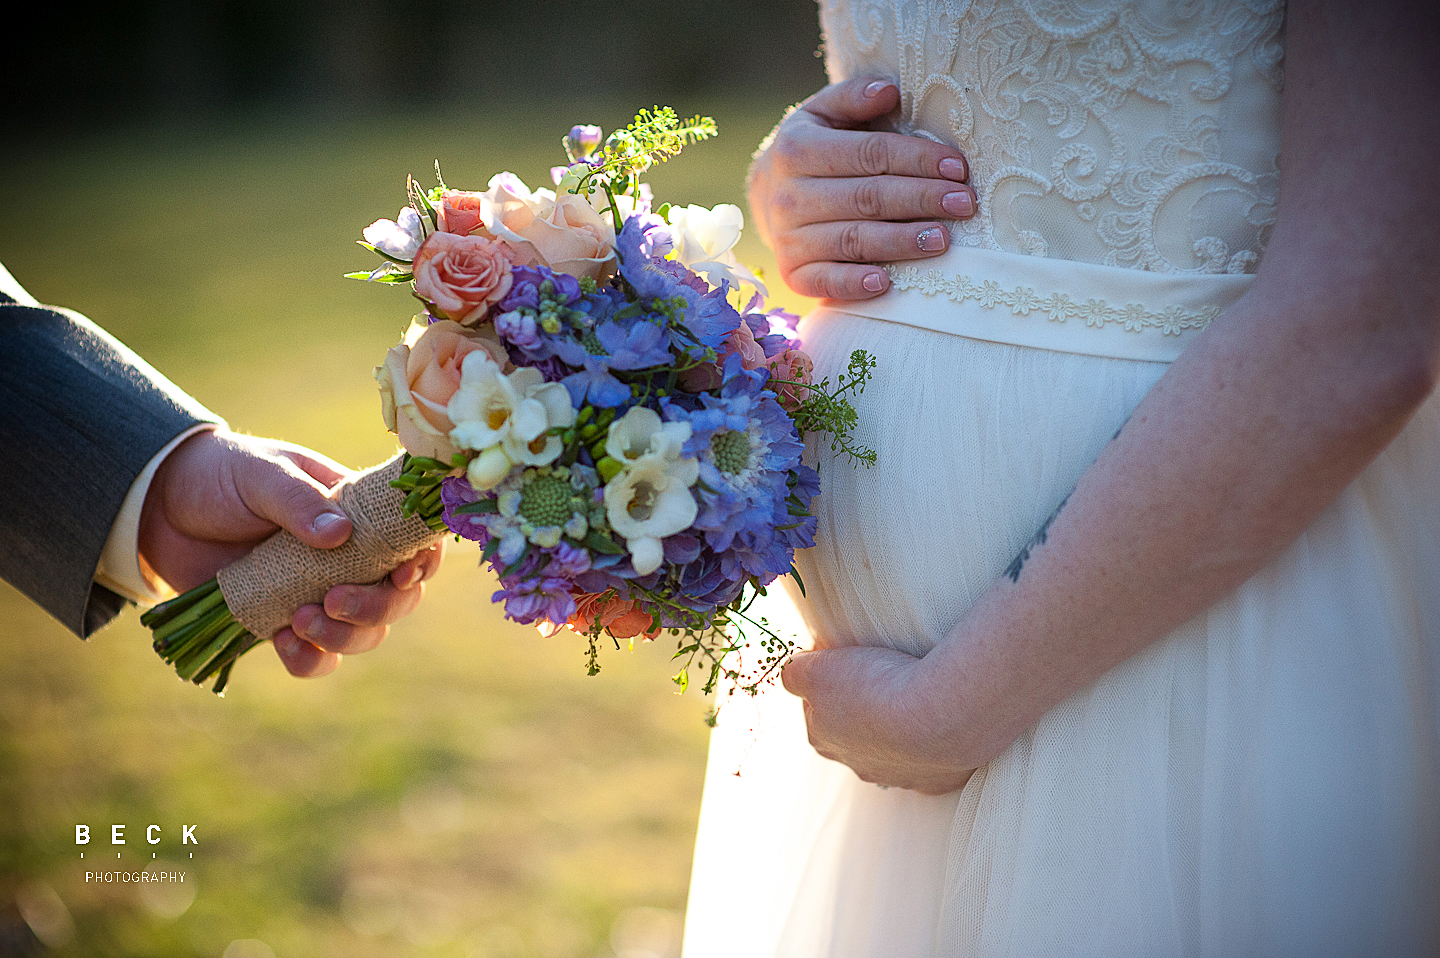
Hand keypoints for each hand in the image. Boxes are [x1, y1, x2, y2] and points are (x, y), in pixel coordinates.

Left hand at [138, 429, 443, 677]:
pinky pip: (317, 658)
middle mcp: (350, 560)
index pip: (412, 541)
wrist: (158, 507)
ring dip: (343, 637)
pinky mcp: (284, 625)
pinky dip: (309, 660)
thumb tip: (339, 534)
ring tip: (298, 621)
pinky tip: (282, 643)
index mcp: (358, 515)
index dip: (423, 562)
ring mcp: (319, 595)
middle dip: (376, 608)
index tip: (404, 574)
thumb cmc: (221, 475)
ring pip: (365, 634)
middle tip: (334, 601)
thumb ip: (298, 500)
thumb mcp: (261, 473)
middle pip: (397, 599)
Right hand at [747, 76, 976, 301]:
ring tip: (943, 240)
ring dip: (901, 242)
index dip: (917, 160)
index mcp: (797, 149)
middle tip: (964, 204)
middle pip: (867, 198)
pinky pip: (825, 282)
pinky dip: (854, 284)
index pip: (869, 153)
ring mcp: (788, 238)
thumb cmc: (814, 149)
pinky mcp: (793, 274)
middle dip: (921, 200)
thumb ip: (853, 97)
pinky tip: (886, 283)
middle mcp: (788, 196)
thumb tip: (888, 91)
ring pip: (853, 240)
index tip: (958, 168)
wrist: (767, 196)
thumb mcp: (823, 114)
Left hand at [781, 644, 978, 793]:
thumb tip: (792, 674)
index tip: (848, 664)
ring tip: (914, 699)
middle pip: (855, 733)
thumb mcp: (816, 668)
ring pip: (894, 751)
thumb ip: (795, 673)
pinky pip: (932, 762)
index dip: (830, 683)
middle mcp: (858, 766)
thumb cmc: (876, 687)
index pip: (816, 709)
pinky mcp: (938, 780)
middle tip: (882, 679)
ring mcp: (901, 777)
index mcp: (824, 740)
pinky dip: (934, 744)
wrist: (939, 712)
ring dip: (900, 730)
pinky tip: (940, 722)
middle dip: (864, 711)